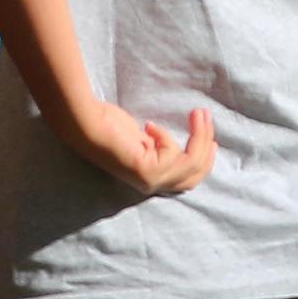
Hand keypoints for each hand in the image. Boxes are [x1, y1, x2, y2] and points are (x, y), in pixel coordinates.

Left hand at [71, 102, 216, 195]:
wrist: (84, 124)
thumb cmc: (106, 125)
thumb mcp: (141, 138)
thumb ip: (158, 145)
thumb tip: (177, 145)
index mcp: (149, 179)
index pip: (186, 180)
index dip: (204, 162)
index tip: (212, 141)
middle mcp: (150, 186)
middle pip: (195, 175)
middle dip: (206, 146)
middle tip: (206, 117)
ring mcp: (149, 183)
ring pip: (192, 164)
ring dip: (201, 136)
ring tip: (199, 112)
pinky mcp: (148, 173)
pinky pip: (175, 155)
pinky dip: (166, 137)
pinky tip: (148, 126)